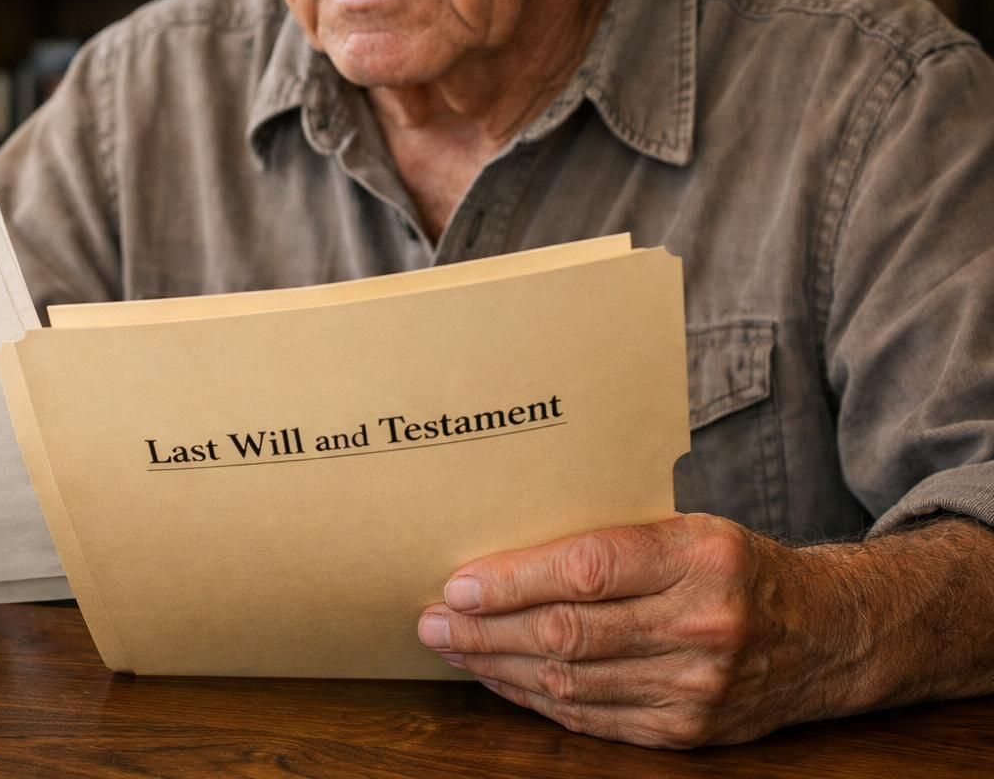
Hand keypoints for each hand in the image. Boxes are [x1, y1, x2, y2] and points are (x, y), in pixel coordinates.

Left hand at [416, 513, 866, 747]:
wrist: (828, 634)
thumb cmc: (736, 566)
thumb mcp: (689, 528)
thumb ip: (614, 538)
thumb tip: (507, 546)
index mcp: (701, 556)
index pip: (588, 569)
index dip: (514, 581)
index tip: (458, 582)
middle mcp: (703, 623)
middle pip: (570, 633)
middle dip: (487, 629)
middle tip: (432, 620)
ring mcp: (698, 687)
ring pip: (573, 683)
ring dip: (500, 667)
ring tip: (452, 647)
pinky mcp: (688, 732)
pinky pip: (593, 719)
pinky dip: (537, 700)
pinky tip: (502, 678)